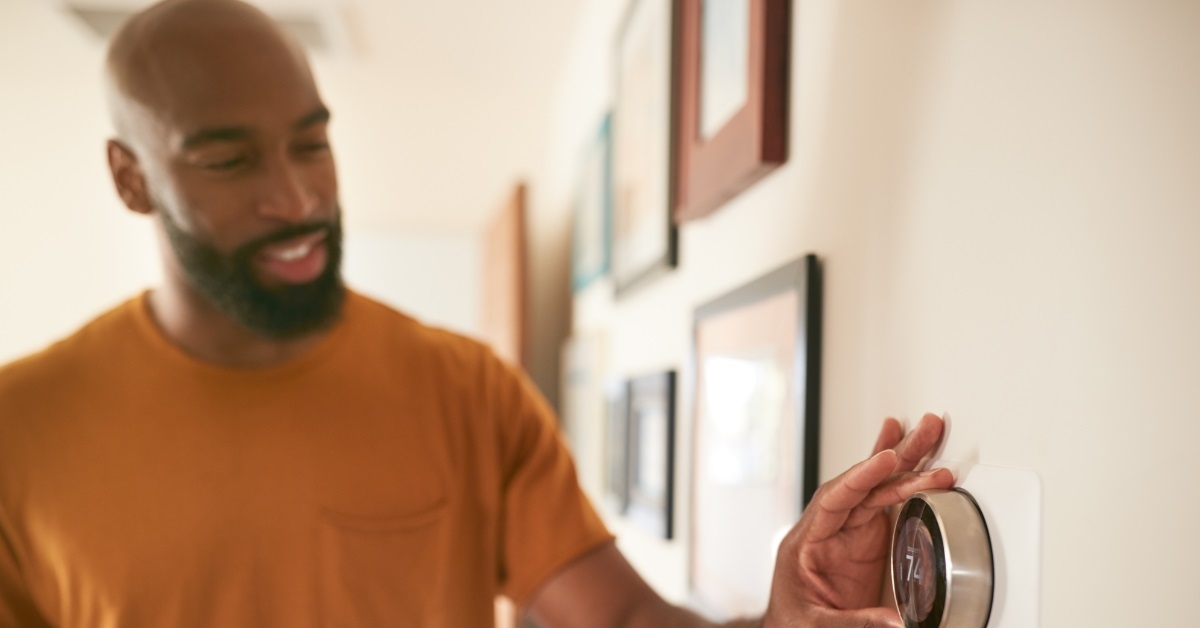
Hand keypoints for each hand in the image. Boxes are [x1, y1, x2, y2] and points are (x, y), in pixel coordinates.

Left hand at [761, 413, 954, 627]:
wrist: (789, 627)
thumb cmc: (791, 620)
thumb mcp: (814, 623)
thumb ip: (853, 622)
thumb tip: (896, 621)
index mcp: (806, 540)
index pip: (835, 499)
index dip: (861, 477)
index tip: (886, 459)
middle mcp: (828, 527)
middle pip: (862, 483)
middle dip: (894, 455)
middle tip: (922, 430)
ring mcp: (848, 531)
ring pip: (878, 487)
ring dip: (905, 460)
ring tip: (928, 430)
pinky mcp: (865, 539)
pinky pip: (885, 502)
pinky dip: (900, 478)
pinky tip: (910, 452)